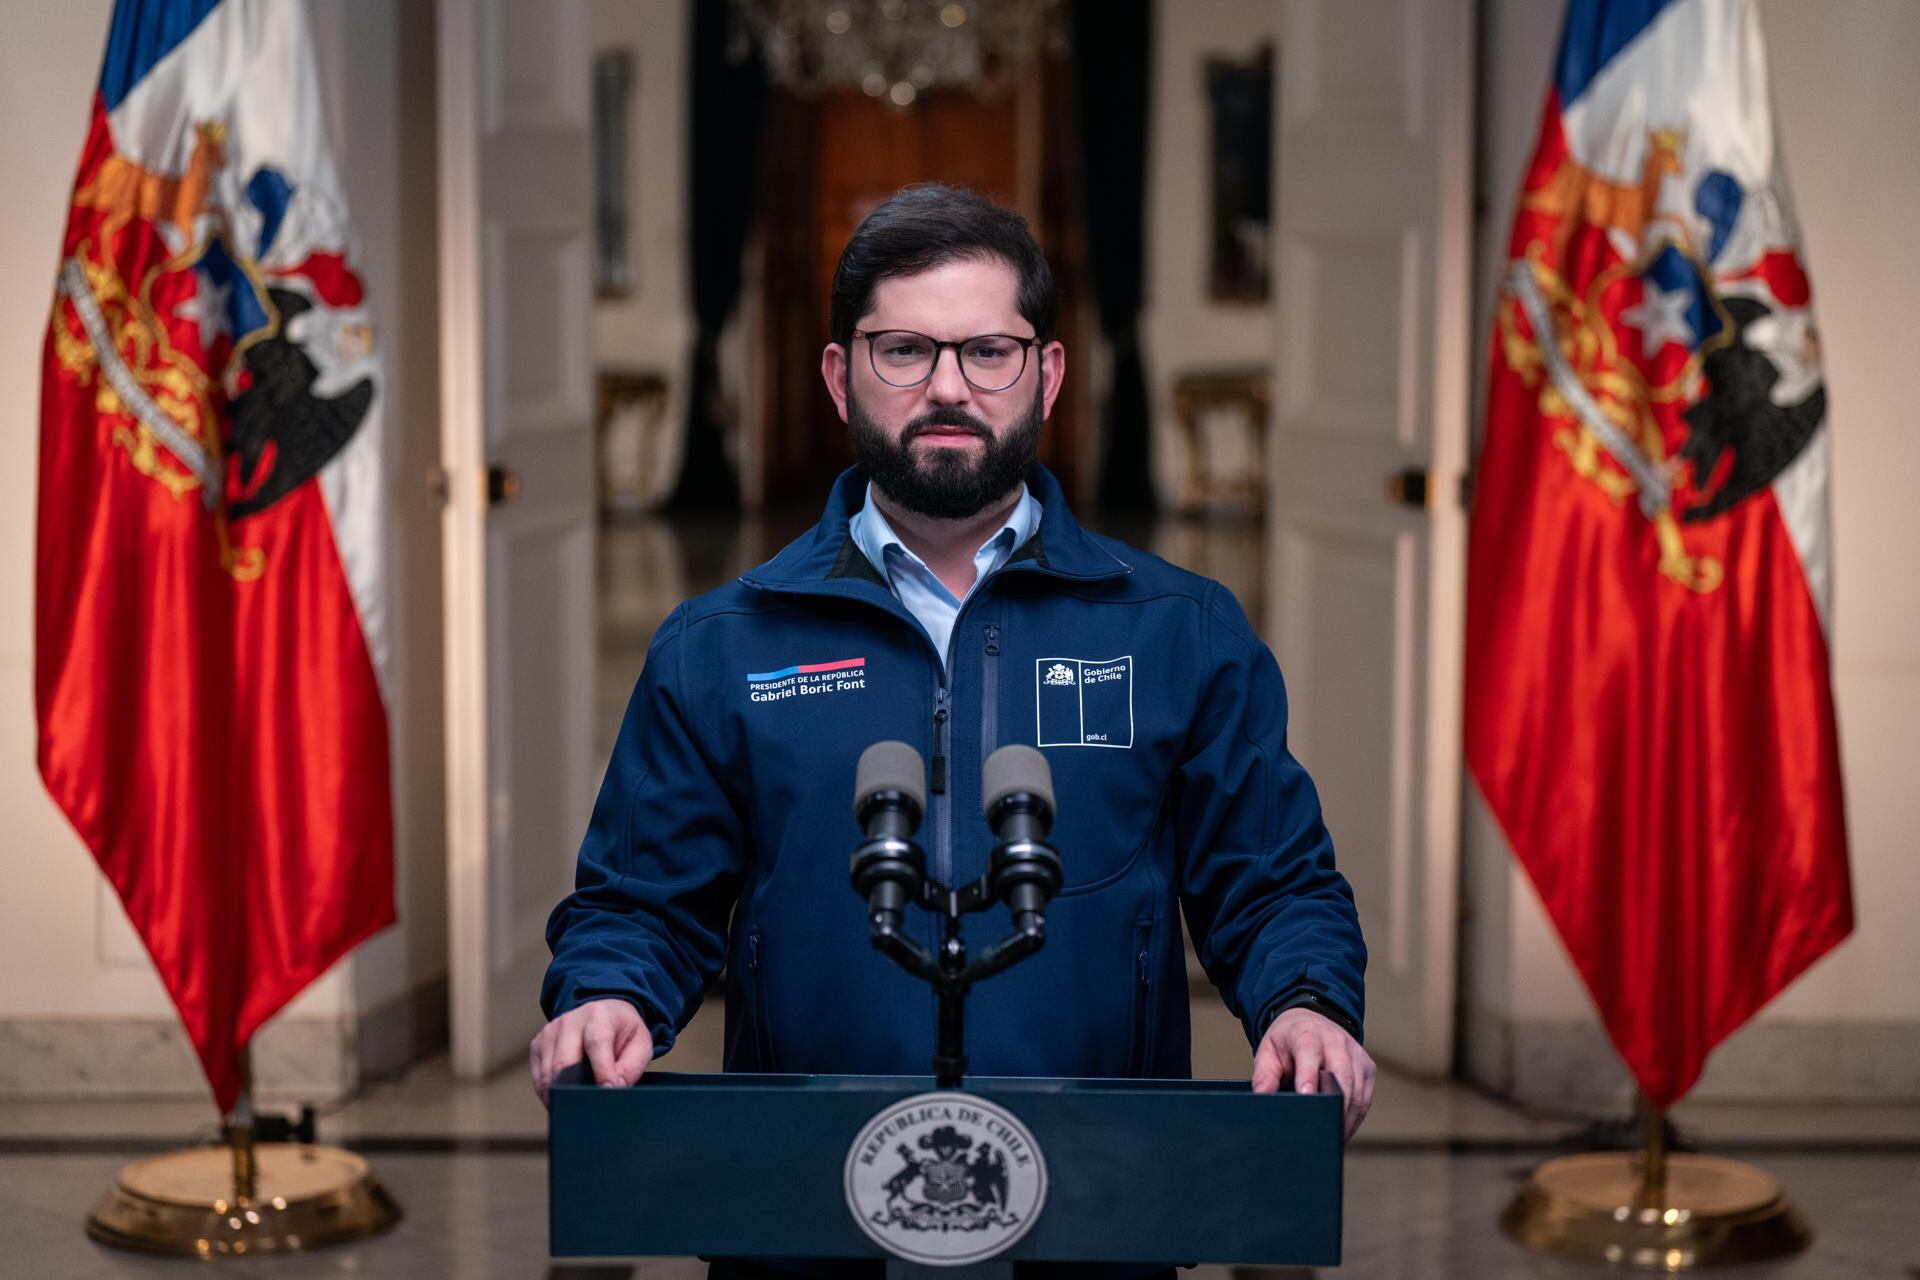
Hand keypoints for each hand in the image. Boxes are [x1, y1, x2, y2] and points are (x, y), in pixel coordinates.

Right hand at [529, 998, 653, 1106]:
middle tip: (589, 1111)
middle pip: (564, 1062)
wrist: (605, 1014)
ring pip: (548, 1075)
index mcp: (599, 1016)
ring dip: (562, 1097)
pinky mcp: (537, 1045)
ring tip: (578, 1108)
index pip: (596, 1043)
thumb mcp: (640, 1044)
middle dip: (576, 1091)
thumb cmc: (623, 1032)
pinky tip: (565, 1098)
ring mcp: (550, 1033)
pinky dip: (550, 1094)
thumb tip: (613, 1089)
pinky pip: (538, 1079)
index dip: (602, 1070)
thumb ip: (631, 1067)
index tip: (608, 1091)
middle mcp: (569, 1021)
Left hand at [1251, 1007, 1375, 1140]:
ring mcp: (1355, 1054)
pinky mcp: (1367, 1067)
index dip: (1309, 1077)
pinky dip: (1355, 1118)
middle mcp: (1336, 1041)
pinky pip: (1365, 1097)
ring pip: (1356, 1091)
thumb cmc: (1288, 1041)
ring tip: (1331, 1138)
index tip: (1306, 1098)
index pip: (1310, 1054)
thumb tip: (1263, 1098)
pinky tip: (1342, 1130)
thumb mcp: (1268, 1052)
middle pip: (1342, 1076)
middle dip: (1334, 1106)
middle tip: (1321, 1133)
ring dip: (1345, 1118)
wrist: (1310, 1022)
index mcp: (1307, 1034)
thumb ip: (1264, 1075)